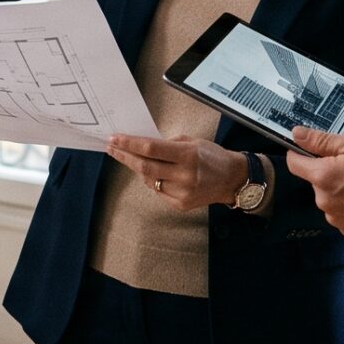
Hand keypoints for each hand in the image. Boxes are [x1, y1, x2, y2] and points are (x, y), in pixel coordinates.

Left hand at [105, 135, 248, 212]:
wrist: (232, 179)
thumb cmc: (212, 156)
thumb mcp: (193, 141)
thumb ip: (168, 144)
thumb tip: (141, 145)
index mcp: (188, 154)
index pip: (150, 148)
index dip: (129, 144)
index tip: (114, 139)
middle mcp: (185, 175)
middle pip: (145, 166)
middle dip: (125, 156)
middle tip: (112, 148)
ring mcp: (182, 192)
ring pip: (149, 180)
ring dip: (138, 169)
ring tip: (133, 158)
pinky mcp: (181, 204)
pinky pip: (158, 191)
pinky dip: (152, 181)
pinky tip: (155, 174)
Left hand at [285, 128, 343, 237]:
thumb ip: (322, 140)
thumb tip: (297, 134)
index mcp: (323, 176)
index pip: (294, 163)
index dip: (301, 153)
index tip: (312, 150)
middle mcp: (324, 200)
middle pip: (315, 180)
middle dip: (329, 171)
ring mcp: (335, 217)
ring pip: (328, 197)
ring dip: (340, 190)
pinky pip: (340, 212)